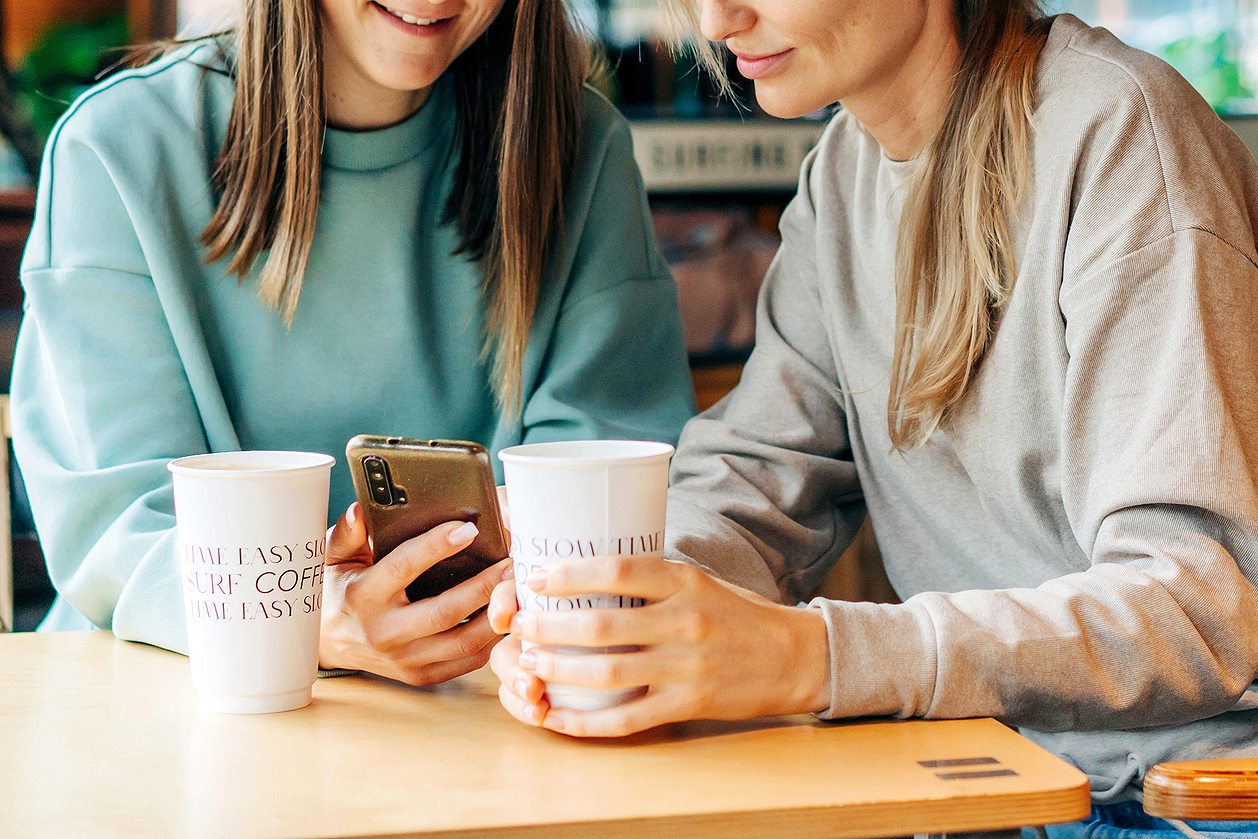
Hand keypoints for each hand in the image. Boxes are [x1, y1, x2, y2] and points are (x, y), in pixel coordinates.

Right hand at [319, 502, 509, 684]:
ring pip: (462, 641)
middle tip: (512, 562)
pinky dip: (491, 640)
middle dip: (484, 586)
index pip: (404, 567)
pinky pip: (465, 661)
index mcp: (363, 596)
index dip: (437, 546)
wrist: (326, 642)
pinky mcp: (420, 676)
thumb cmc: (338, 589)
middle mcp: (384, 632)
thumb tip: (360, 510)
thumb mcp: (333, 557)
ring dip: (496, 615)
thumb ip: (348, 533)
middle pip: (444, 611)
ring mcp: (404, 659)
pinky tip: (506, 615)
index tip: (469, 529)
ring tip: (517, 587)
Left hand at [488, 555, 830, 736]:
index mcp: (684, 581)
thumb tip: (582, 571)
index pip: (617, 570)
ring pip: (609, 674)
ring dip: (560, 670)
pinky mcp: (689, 704)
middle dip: (550, 626)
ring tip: (530, 662)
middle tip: (521, 624)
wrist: (793, 655)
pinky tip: (558, 717)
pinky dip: (587, 722)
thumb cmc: (735, 614)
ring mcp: (687, 667)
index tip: (536, 577)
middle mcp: (684, 621)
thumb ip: (649, 580)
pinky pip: (628, 719)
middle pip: (603, 626)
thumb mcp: (697, 582)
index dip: (570, 574)